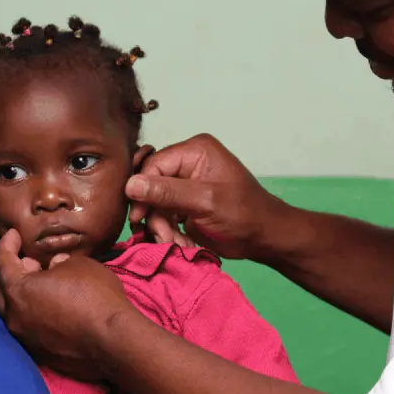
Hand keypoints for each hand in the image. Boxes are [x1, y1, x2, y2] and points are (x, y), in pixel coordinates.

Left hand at [0, 229, 134, 380]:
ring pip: (15, 314)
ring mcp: (26, 339)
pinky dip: (37, 316)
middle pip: (0, 292)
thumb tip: (53, 267)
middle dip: (12, 275)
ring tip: (44, 288)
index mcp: (18, 291)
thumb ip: (58, 263)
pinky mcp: (41, 355)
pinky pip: (31, 329)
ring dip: (24, 298)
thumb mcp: (77, 265)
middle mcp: (15, 318)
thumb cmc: (94, 294)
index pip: (2, 262)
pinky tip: (54, 310)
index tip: (12, 234)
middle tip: (30, 265)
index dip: (6, 244)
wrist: (112, 340)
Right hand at [125, 134, 288, 258]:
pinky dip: (168, 231)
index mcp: (195, 150)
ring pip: (155, 203)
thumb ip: (168, 192)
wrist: (263, 238)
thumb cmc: (244, 214)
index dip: (142, 191)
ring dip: (162, 227)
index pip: (154, 165)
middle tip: (162, 236)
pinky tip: (180, 243)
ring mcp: (186, 183)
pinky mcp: (185, 203)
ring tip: (176, 243)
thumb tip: (130, 184)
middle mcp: (188, 162)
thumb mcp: (205, 202)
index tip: (139, 217)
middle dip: (155, 214)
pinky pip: (164, 214)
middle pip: (152, 185)